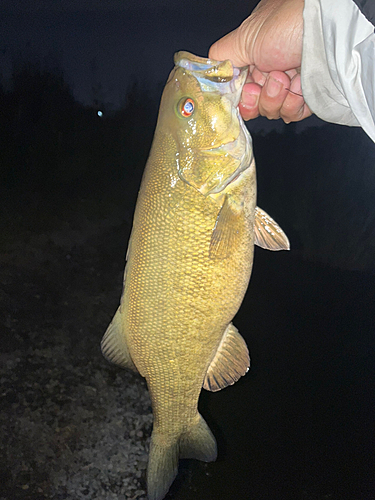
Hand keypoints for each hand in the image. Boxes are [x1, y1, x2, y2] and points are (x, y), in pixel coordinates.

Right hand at [209, 0, 311, 122]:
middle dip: (262, 98)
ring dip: (279, 99)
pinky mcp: (309, 96)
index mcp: (255, 57)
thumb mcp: (244, 38)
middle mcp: (272, 72)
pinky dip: (296, 103)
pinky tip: (301, 85)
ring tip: (288, 78)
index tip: (249, 91)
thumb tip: (209, 78)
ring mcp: (291, 85)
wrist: (327, 29)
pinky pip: (294, 114)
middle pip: (256, 106)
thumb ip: (221, 59)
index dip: (243, 98)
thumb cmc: (287, 24)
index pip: (241, 91)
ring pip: (274, 112)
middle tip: (272, 80)